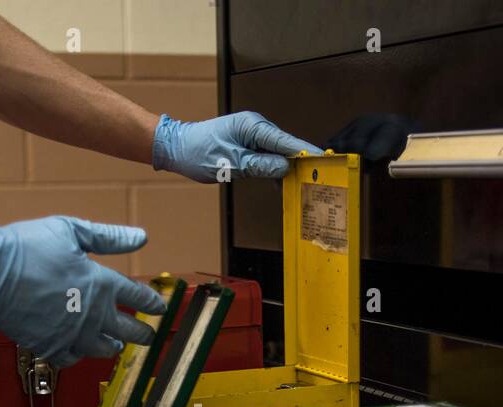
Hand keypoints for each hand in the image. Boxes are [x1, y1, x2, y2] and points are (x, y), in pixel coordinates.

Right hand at [0, 217, 163, 366]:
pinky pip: (72, 358)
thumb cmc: (28, 247)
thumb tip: (141, 237)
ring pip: (103, 349)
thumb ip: (109, 237)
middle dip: (142, 333)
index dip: (152, 303)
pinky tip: (79, 349)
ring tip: (115, 344)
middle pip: (129, 331)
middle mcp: (93, 315)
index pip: (138, 297)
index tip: (160, 308)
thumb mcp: (71, 231)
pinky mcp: (49, 346)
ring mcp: (71, 335)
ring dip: (112, 345)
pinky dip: (79, 354)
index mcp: (102, 284)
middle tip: (148, 335)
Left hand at [152, 111, 322, 182]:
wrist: (178, 148)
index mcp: (252, 126)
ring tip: (303, 184)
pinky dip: (274, 169)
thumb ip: (259, 165)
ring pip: (278, 153)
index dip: (306, 152)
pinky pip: (267, 157)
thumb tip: (285, 166)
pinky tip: (281, 184)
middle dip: (301, 161)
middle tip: (317, 178)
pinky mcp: (248, 145)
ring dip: (288, 168)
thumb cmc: (198, 152)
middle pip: (286, 146)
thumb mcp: (230, 163)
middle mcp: (255, 127)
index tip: (324, 161)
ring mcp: (252, 135)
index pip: (285, 140)